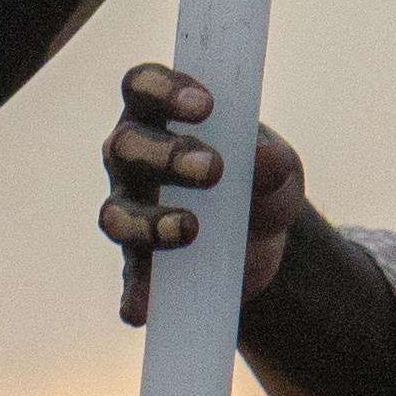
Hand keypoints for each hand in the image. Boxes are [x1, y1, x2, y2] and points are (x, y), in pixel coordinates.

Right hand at [96, 63, 308, 325]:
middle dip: (166, 156)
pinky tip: (141, 309)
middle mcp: (132, 161)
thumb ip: (274, 163)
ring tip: (189, 229)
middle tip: (214, 171)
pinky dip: (134, 295)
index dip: (163, 90)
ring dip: (149, 221)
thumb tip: (265, 163)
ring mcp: (130, 213)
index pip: (142, 86)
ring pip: (115, 214)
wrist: (263, 242)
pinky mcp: (140, 267)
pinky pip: (129, 281)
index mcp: (160, 117)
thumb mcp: (280, 170)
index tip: (206, 107)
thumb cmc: (260, 183)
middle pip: (126, 147)